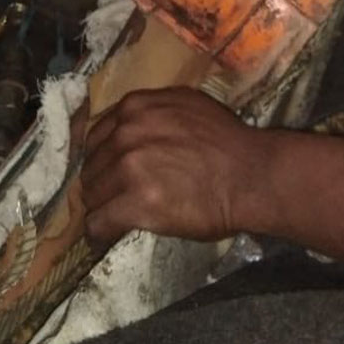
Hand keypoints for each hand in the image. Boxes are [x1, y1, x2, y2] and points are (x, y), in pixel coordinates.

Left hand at [81, 87, 266, 249]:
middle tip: (116, 198)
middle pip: (91, 166)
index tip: (108, 172)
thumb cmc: (227, 142)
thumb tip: (129, 127)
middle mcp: (127, 132)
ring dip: (102, 207)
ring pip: (92, 195)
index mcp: (136, 107)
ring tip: (115, 218)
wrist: (251, 175)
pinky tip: (106, 237)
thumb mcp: (186, 106)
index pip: (96, 136)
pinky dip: (100, 233)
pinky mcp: (136, 203)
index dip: (102, 157)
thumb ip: (152, 113)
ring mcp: (129, 167)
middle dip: (101, 183)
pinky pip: (99, 223)